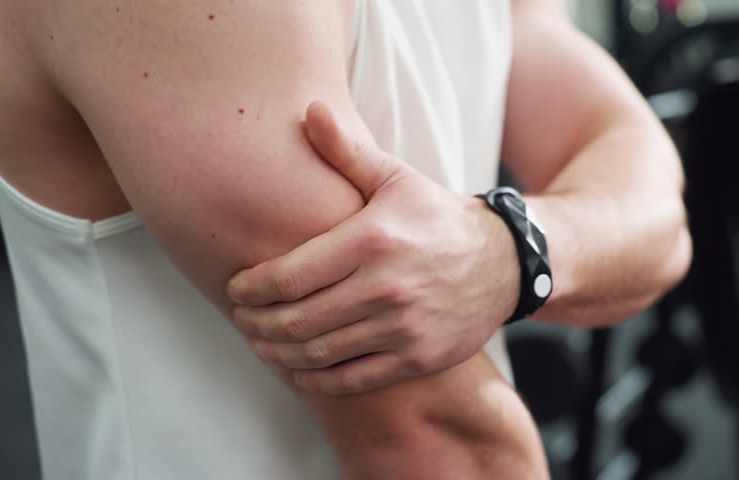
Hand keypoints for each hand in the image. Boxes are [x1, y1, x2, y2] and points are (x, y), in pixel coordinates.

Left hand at [227, 101, 519, 394]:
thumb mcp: (396, 178)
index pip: (289, 276)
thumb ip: (347, 151)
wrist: (504, 263)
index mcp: (371, 240)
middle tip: (240, 319)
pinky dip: (317, 380)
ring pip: (319, 354)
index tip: (234, 289)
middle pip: (296, 320)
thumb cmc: (438, 219)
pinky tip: (299, 370)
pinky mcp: (417, 358)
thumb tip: (309, 109)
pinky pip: (353, 379)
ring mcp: (402, 328)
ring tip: (260, 343)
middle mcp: (385, 288)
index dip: (250, 288)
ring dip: (278, 354)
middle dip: (256, 324)